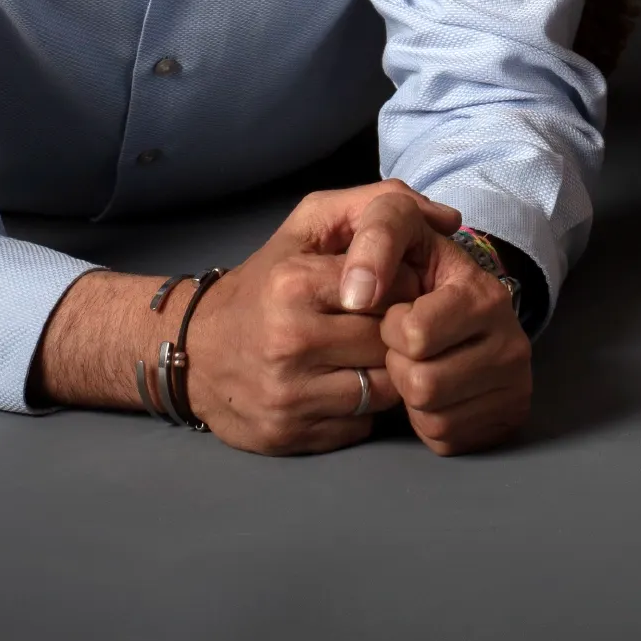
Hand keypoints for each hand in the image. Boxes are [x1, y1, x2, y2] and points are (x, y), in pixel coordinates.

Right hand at [187, 180, 458, 453]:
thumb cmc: (265, 282)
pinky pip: (360, 426)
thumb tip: (447, 218)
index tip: (389, 289)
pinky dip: (360, 410)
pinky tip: (340, 386)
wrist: (193, 351)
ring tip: (361, 355)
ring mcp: (289, 394)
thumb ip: (375, 205)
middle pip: (392, 342)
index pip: (395, 287)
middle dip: (396, 333)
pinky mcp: (291, 435)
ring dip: (383, 373)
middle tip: (379, 325)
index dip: (402, 288)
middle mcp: (290, 340)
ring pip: (384, 390)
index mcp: (295, 283)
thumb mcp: (308, 224)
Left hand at [377, 239, 533, 454]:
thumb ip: (378, 233)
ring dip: (409, 395)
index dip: (391, 327)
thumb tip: (357, 293)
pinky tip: (432, 392)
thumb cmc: (418, 271)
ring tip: (417, 366)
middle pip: (422, 384)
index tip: (397, 312)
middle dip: (398, 366)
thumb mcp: (401, 229)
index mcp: (485, 293)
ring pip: (432, 415)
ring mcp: (515, 383)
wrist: (457, 306)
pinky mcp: (508, 417)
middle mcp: (512, 340)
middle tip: (404, 347)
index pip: (415, 333)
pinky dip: (426, 421)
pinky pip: (445, 438)